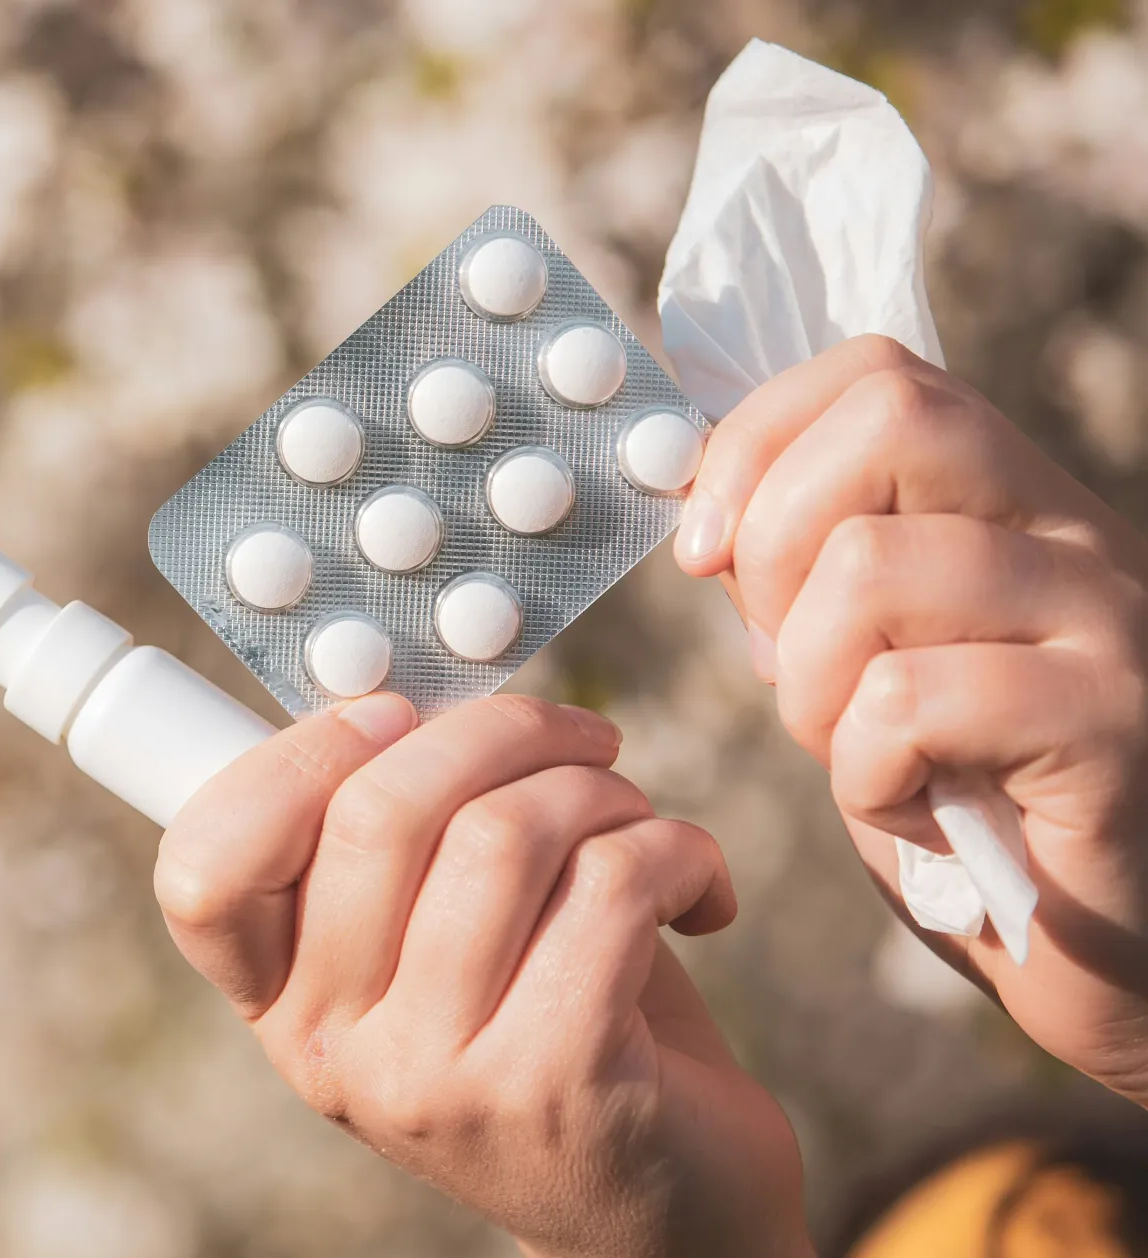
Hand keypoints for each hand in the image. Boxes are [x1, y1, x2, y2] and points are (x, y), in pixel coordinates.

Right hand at [157, 693, 806, 1256]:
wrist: (667, 1218)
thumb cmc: (554, 1033)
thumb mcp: (437, 949)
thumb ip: (396, 844)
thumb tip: (404, 687)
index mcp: (281, 1004)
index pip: (204, 871)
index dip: (294, 758)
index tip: (392, 717)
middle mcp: (333, 1052)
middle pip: (378, 810)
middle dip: (503, 732)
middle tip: (581, 741)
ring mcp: (434, 1078)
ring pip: (506, 833)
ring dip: (602, 791)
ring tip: (639, 822)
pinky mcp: (555, 1083)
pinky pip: (613, 886)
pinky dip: (678, 851)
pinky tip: (698, 891)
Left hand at [676, 333, 1147, 1102]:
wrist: (1121, 963)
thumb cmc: (976, 816)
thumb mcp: (867, 672)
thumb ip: (804, 581)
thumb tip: (704, 506)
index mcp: (1016, 506)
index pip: (879, 374)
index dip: (756, 443)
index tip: (704, 552)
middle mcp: (1081, 537)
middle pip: (891, 423)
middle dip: (774, 546)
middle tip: (787, 665)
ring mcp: (1113, 626)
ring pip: (870, 568)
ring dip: (808, 685)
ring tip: (862, 758)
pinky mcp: (1115, 732)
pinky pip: (910, 703)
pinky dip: (867, 776)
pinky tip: (917, 816)